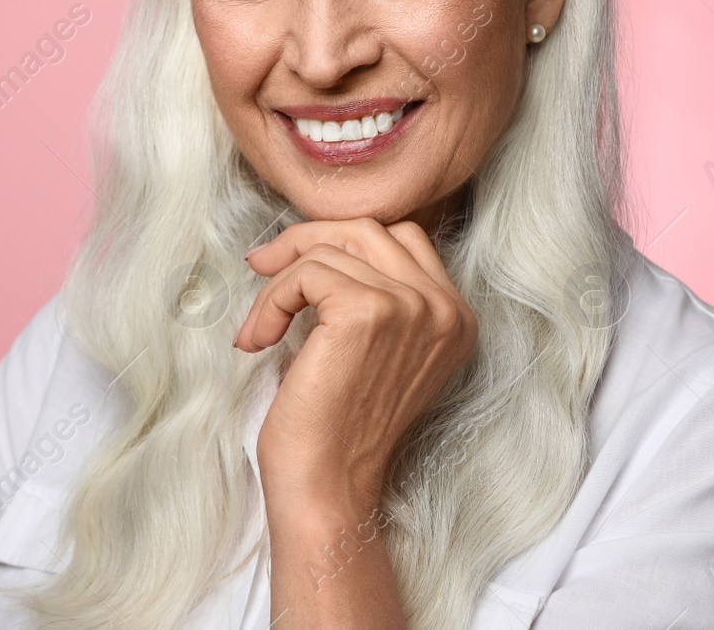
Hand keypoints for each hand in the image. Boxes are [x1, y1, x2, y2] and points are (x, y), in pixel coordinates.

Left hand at [234, 217, 477, 508]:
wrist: (328, 483)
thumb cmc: (336, 422)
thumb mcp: (371, 347)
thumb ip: (372, 292)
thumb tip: (315, 237)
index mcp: (454, 316)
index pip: (398, 237)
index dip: (338, 242)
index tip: (291, 267)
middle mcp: (444, 308)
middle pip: (365, 230)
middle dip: (303, 243)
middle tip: (260, 268)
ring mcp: (412, 308)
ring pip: (327, 250)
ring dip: (277, 283)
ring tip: (259, 329)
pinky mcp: (369, 312)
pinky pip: (305, 272)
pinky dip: (270, 301)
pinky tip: (259, 339)